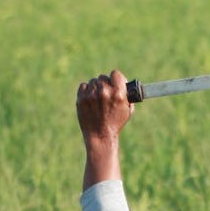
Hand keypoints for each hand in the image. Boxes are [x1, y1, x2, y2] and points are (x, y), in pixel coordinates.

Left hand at [77, 70, 131, 189]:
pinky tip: (90, 100)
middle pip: (103, 77)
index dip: (116, 78)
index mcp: (118, 93)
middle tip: (106, 93)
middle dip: (105, 84)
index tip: (115, 83)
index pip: (115, 74)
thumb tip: (125, 85)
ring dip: (95, 88)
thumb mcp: (128, 110)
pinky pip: (83, 86)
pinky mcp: (81, 99)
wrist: (100, 136)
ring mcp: (91, 95)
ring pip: (93, 82)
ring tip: (97, 99)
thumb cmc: (115, 124)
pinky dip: (86, 91)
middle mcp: (104, 92)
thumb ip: (127, 95)